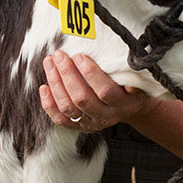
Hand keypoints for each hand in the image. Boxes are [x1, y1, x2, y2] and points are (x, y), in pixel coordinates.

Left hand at [39, 50, 155, 133]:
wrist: (130, 108)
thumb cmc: (131, 88)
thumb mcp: (138, 80)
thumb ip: (131, 75)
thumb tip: (126, 71)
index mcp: (123, 104)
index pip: (105, 91)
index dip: (91, 74)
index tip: (79, 56)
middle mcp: (106, 116)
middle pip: (82, 98)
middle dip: (68, 74)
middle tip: (59, 55)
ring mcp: (91, 123)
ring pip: (68, 107)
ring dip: (56, 84)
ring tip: (50, 63)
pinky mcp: (79, 126)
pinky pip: (61, 120)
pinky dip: (49, 104)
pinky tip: (44, 87)